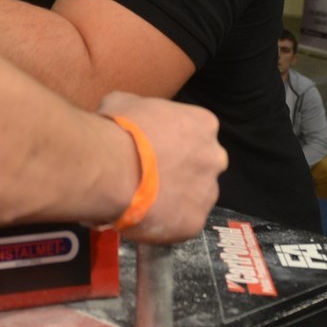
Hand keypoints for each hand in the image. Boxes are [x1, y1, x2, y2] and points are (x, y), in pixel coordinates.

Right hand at [97, 92, 223, 244]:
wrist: (111, 169)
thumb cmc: (118, 131)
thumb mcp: (123, 102)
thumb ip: (139, 109)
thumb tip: (127, 118)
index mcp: (203, 124)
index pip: (196, 133)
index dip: (174, 142)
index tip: (155, 150)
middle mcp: (214, 158)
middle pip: (202, 166)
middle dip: (182, 172)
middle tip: (152, 177)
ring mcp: (207, 192)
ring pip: (193, 199)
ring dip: (174, 200)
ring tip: (143, 201)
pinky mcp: (194, 222)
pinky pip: (181, 224)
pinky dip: (165, 224)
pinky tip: (143, 218)